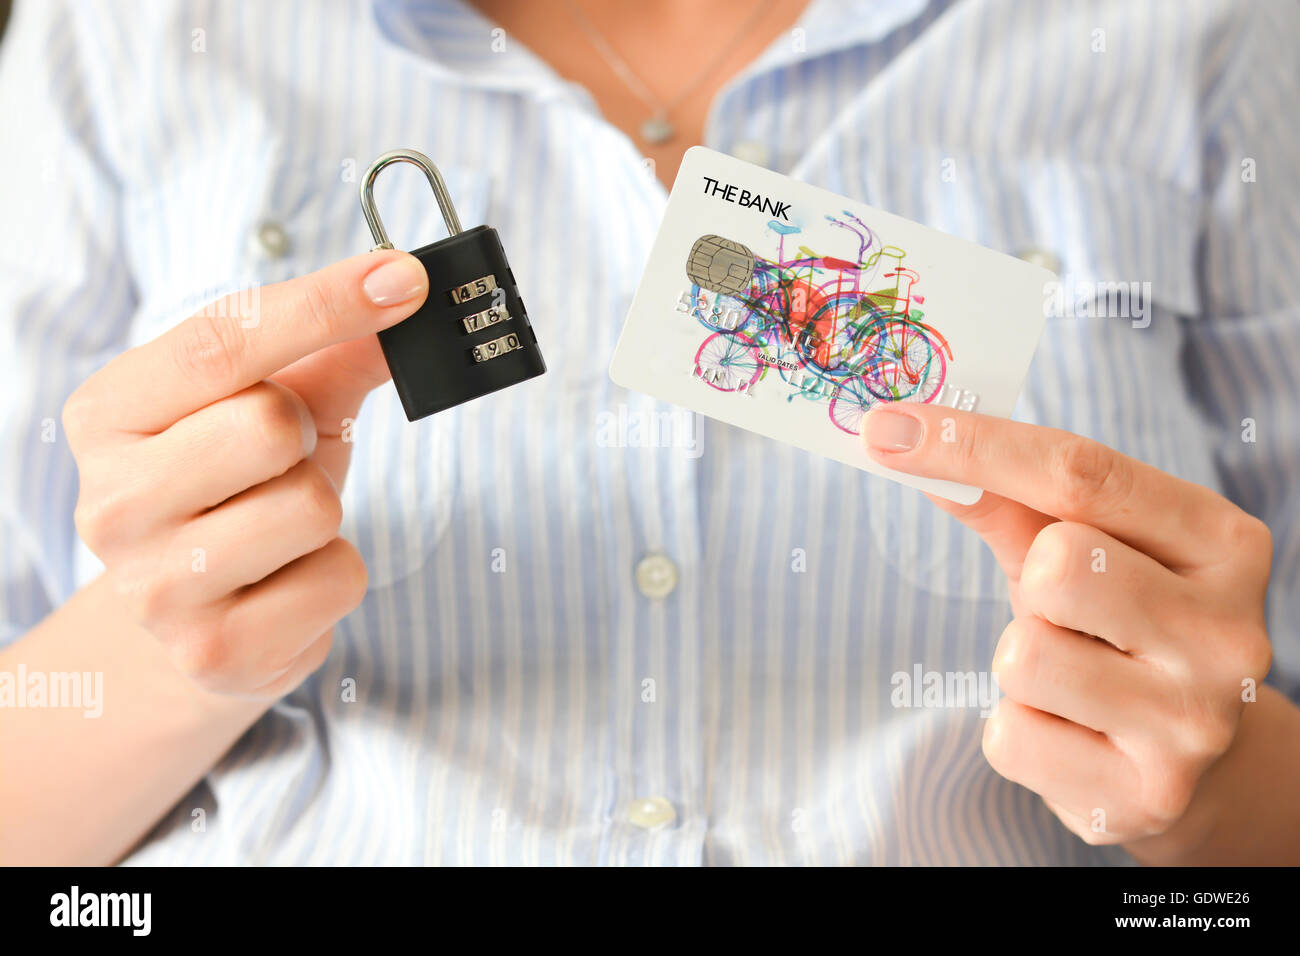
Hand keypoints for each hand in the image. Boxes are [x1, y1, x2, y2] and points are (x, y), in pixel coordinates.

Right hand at [63, 251, 428, 697]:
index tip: (404, 277)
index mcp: (110, 415)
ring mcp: (155, 588)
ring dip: (324, 512)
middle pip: (270, 426)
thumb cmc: (237, 491)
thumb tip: (405, 292)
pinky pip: (336, 578)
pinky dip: (335, 573)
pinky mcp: (214, 652)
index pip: (220, 341)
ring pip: (311, 507)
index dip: (323, 303)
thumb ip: (331, 347)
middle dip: (304, 439)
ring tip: (279, 529)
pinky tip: (287, 583)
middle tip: (281, 463)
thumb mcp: (273, 406)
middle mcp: (111, 502)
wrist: (199, 619)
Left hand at [861, 404, 1273, 849]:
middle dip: (1030, 580)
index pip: (1082, 471)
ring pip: (1023, 657)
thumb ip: (1006, 496)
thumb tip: (902, 439)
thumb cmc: (1117, 626)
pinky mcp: (1142, 797)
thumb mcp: (1081, 547)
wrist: (1187, 761)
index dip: (971, 444)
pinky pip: (1009, 738)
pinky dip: (1016, 729)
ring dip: (1018, 661)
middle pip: (1057, 564)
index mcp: (1222, 543)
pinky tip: (1068, 732)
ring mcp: (1193, 723)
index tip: (885, 426)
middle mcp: (1228, 633)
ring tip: (1071, 676)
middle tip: (1062, 608)